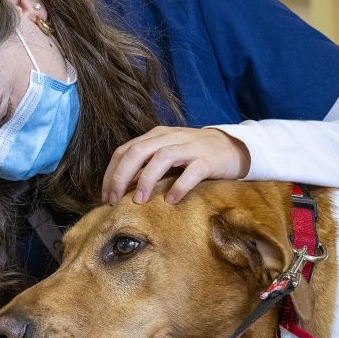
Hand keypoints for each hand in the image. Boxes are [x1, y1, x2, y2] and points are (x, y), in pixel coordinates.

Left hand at [101, 127, 250, 204]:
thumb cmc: (193, 156)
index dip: (111, 173)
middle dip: (121, 177)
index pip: (124, 150)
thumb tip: (120, 188)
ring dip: (146, 180)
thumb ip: (145, 166)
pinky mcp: (209, 160)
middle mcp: (170, 138)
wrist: (234, 148)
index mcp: (155, 136)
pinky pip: (191, 172)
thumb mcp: (166, 155)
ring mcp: (190, 147)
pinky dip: (179, 186)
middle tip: (114, 200)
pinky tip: (171, 201)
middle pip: (137, 152)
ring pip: (161, 158)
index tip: (105, 196)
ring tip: (139, 201)